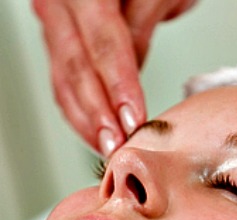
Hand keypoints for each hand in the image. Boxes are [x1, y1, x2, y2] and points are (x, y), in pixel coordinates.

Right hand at [32, 0, 196, 155]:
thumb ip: (141, 27)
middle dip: (99, 113)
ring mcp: (55, 22)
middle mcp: (61, 1)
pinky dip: (80, 113)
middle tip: (117, 144)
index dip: (119, 87)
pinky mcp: (58, 42)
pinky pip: (63, 83)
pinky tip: (96, 135)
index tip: (133, 120)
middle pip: (77, 67)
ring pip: (65, 80)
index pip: (103, 43)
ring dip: (87, 121)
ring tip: (109, 147)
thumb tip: (130, 74)